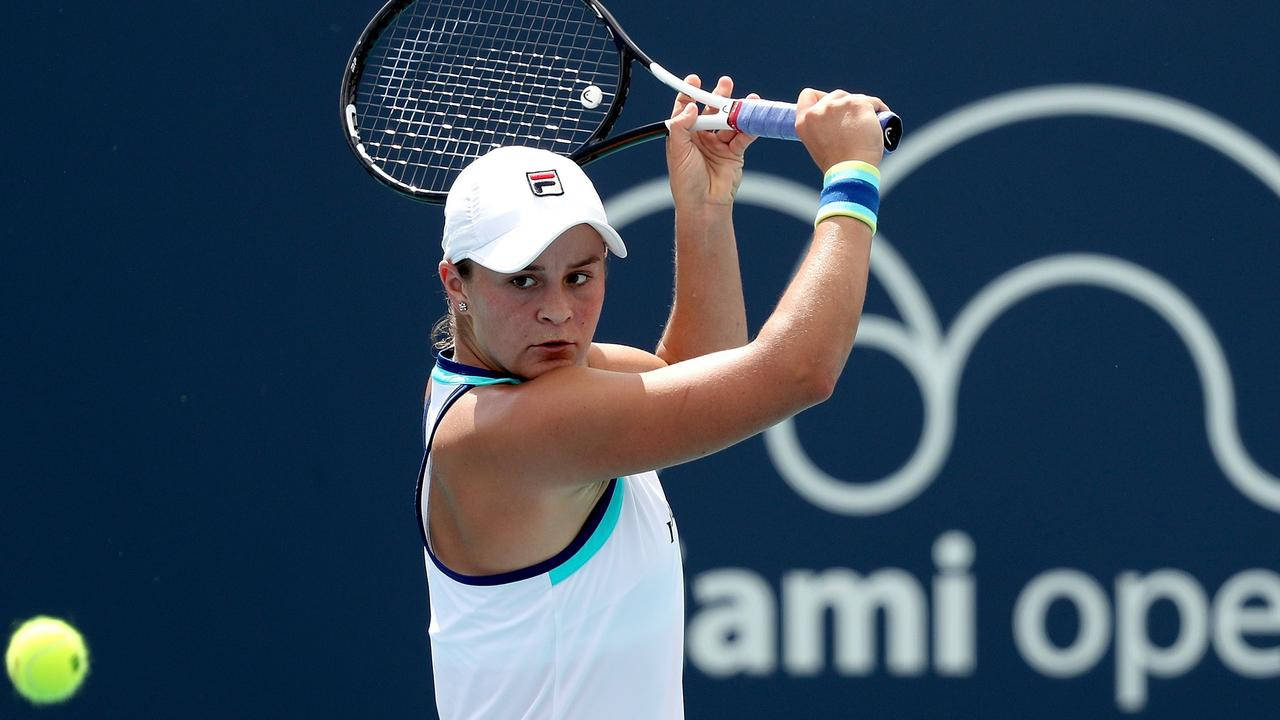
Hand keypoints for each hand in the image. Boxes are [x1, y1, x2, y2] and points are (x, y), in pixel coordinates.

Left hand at [665, 75, 757, 208]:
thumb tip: (690, 107)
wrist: (704, 204)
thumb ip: (681, 126)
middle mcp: (701, 137)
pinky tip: (753, 118)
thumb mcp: (677, 151)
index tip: (694, 80)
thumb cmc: (686, 181)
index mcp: (684, 135)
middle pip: (711, 111)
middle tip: (725, 84)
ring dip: (738, 110)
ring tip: (747, 99)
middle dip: (718, 97)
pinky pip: (743, 136)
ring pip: (729, 121)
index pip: (686, 109)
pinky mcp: (734, 153)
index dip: (690, 93)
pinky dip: (749, 127)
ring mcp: (719, 144)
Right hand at [794, 89, 892, 172]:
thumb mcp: (818, 144)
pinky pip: (873, 102)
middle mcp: (819, 110)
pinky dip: (879, 110)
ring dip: (863, 108)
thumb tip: (838, 118)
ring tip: (869, 126)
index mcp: (805, 121)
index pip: (808, 95)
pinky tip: (881, 121)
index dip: (821, 99)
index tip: (832, 108)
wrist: (850, 171)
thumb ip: (822, 127)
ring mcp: (839, 105)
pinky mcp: (859, 104)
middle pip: (836, 95)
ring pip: (855, 98)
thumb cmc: (838, 164)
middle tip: (854, 123)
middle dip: (847, 106)